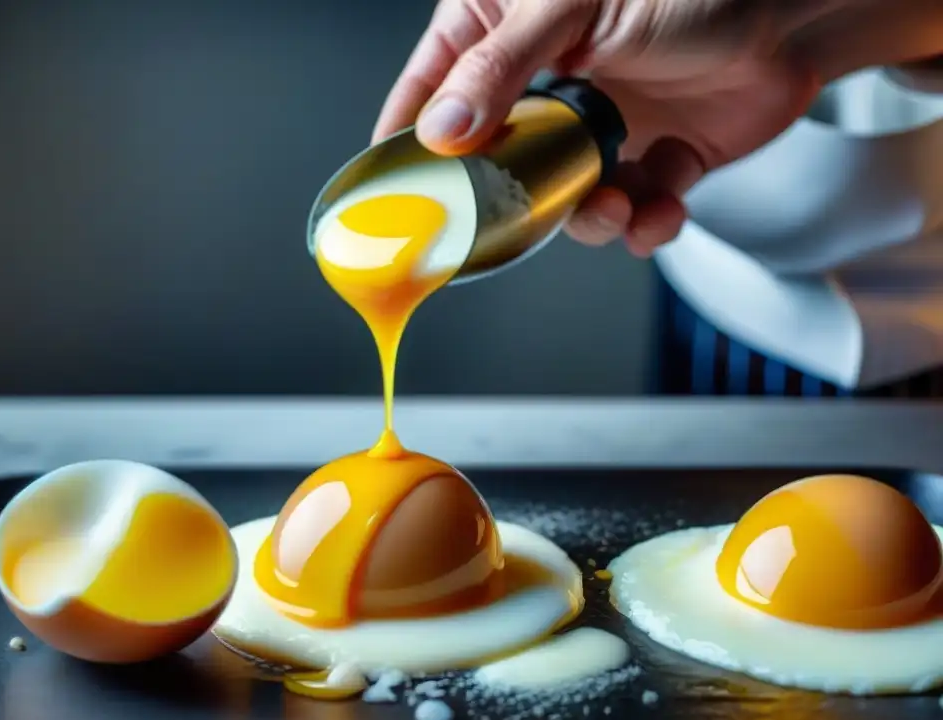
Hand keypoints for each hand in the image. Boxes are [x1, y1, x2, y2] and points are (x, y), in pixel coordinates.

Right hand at [373, 0, 820, 256]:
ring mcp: (600, 126)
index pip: (434, 87)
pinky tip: (657, 211)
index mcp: (508, 30)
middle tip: (522, 211)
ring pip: (566, 198)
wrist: (797, 10)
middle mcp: (550, 83)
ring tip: (613, 207)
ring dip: (589, 217)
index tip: (398, 189)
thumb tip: (441, 129)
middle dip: (515, 196)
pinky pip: (632, 209)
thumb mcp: (573, 5)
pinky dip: (645, 222)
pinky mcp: (654, 160)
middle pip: (499, 160)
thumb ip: (502, 66)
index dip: (411, 138)